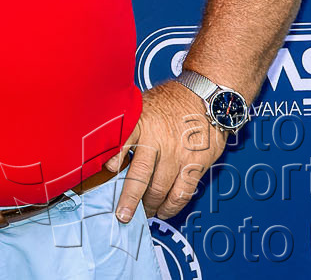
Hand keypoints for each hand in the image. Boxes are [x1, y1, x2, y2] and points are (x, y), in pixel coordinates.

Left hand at [110, 79, 227, 221]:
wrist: (207, 96)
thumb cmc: (171, 101)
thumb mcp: (141, 105)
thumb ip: (126, 125)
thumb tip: (104, 145)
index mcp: (139, 123)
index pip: (119, 145)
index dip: (110, 161)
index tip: (103, 176)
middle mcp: (158, 140)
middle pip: (139, 176)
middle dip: (129, 199)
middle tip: (122, 214)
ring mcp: (177, 154)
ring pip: (160, 188)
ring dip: (150, 204)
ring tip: (142, 214)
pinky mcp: (195, 164)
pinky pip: (182, 191)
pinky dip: (172, 206)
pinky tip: (164, 212)